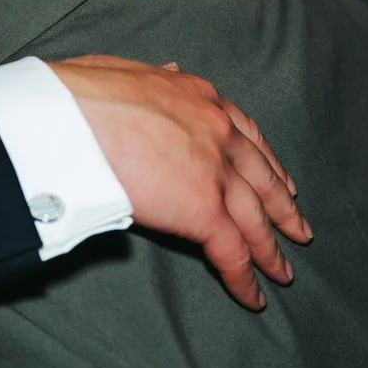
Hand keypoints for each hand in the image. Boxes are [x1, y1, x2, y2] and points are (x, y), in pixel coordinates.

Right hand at [50, 56, 310, 310]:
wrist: (68, 115)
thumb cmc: (78, 94)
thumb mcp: (127, 72)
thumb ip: (156, 79)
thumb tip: (168, 72)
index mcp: (199, 97)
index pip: (246, 133)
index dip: (267, 161)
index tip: (280, 179)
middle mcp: (217, 131)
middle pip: (262, 177)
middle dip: (282, 205)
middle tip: (299, 228)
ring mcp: (214, 171)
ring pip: (255, 218)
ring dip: (272, 248)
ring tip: (283, 271)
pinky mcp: (202, 210)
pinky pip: (231, 251)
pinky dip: (245, 277)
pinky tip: (253, 295)